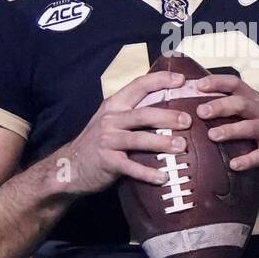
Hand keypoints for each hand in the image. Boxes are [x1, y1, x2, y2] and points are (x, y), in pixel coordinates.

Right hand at [58, 70, 192, 194]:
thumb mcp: (112, 120)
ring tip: (182, 146)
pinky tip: (163, 177)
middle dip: (168, 115)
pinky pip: (131, 167)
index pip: (139, 85)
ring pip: (139, 139)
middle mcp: (111, 119)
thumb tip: (169, 106)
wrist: (70, 166)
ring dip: (162, 142)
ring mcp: (107, 140)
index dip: (160, 80)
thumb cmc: (99, 142)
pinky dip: (148, 173)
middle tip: (188, 120)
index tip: (182, 80)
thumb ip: (134, 111)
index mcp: (115, 105)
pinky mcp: (107, 161)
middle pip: (143, 114)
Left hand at [191, 74, 258, 184]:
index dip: (218, 82)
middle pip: (242, 103)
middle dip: (221, 105)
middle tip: (201, 112)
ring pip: (251, 127)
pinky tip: (234, 165)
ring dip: (231, 130)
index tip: (198, 85)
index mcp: (253, 101)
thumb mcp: (249, 118)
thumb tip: (192, 107)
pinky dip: (248, 160)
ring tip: (212, 136)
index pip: (236, 84)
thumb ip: (228, 112)